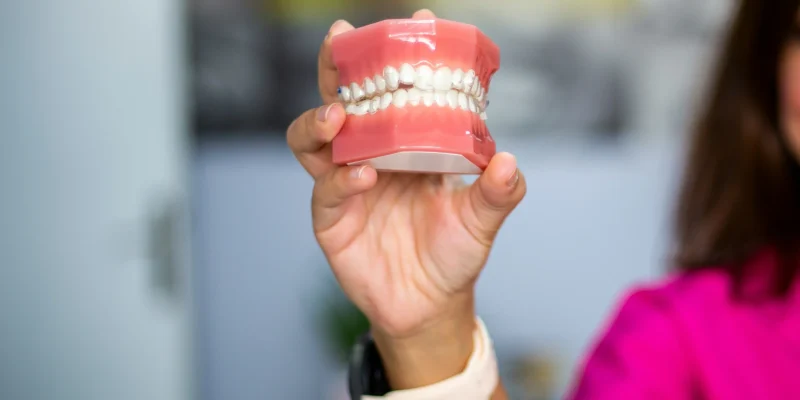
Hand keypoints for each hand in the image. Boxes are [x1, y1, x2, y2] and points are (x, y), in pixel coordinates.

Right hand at [286, 9, 524, 390]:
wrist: (429, 305)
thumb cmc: (454, 254)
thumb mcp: (482, 219)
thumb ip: (498, 193)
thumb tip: (508, 162)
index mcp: (405, 144)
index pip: (397, 91)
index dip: (403, 57)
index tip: (421, 23)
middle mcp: (370, 155)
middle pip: (342, 100)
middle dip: (337, 68)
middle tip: (342, 40)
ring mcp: (344, 184)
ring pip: (313, 139)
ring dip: (321, 120)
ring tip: (340, 114)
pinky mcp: (330, 218)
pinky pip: (325, 188)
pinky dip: (340, 177)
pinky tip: (363, 174)